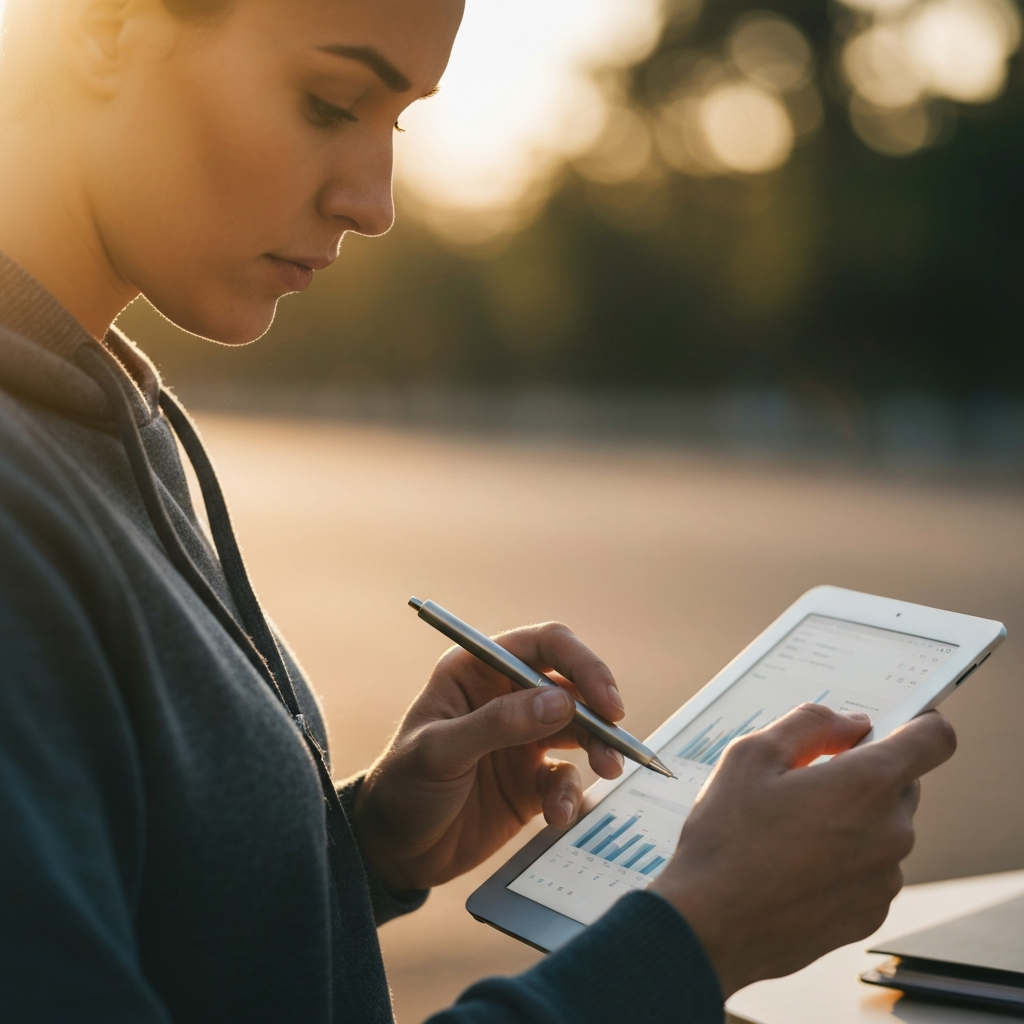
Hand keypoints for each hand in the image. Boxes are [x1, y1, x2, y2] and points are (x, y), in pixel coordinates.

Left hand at [352, 622, 626, 892]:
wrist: (390, 852)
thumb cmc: (400, 788)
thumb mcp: (439, 751)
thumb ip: (497, 723)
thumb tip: (561, 701)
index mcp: (478, 671)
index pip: (544, 645)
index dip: (581, 664)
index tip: (605, 699)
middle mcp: (505, 697)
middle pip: (572, 685)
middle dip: (600, 709)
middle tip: (616, 738)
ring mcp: (522, 739)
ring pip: (580, 729)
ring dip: (600, 747)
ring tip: (609, 770)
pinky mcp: (531, 781)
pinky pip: (567, 778)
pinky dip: (571, 795)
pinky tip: (557, 816)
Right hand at [650, 704, 955, 997]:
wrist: (711, 925)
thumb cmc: (727, 838)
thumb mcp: (752, 755)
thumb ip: (810, 723)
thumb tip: (851, 723)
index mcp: (867, 784)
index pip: (933, 739)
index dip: (918, 723)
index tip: (893, 724)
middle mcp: (891, 831)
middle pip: (901, 782)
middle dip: (863, 774)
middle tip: (806, 781)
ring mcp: (884, 878)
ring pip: (883, 827)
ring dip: (852, 819)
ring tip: (790, 830)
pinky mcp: (870, 912)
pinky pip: (870, 869)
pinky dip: (844, 859)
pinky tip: (795, 865)